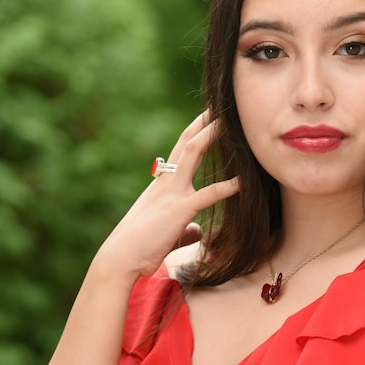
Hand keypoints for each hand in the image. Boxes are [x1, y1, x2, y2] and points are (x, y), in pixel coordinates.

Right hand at [92, 108, 239, 281]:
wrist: (120, 259)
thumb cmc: (139, 249)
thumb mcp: (166, 234)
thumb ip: (184, 228)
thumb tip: (197, 231)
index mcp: (162, 186)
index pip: (180, 152)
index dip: (195, 134)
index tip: (208, 119)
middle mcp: (166, 183)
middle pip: (186, 142)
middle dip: (203, 122)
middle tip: (220, 105)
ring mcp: (172, 193)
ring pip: (192, 153)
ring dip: (211, 135)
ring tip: (231, 122)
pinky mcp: (179, 211)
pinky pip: (208, 194)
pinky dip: (227, 187)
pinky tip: (244, 181)